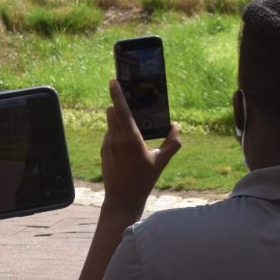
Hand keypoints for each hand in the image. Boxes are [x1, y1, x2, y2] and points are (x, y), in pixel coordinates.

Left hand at [100, 80, 179, 210]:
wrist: (122, 199)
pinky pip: (110, 134)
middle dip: (120, 105)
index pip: (121, 111)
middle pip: (113, 112)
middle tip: (132, 101)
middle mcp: (115, 139)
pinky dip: (118, 132)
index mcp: (130, 139)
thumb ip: (173, 143)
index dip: (117, 94)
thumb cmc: (143, 180)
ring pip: (111, 123)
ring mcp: (107, 144)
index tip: (113, 80)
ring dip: (120, 120)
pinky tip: (130, 141)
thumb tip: (176, 126)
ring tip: (135, 125)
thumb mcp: (162, 161)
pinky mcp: (103, 150)